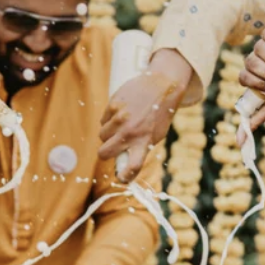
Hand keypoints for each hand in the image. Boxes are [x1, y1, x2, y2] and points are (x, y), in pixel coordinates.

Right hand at [97, 59, 189, 180]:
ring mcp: (120, 118)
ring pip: (102, 135)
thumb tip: (121, 163)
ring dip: (108, 134)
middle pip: (104, 153)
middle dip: (105, 153)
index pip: (133, 166)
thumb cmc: (159, 114)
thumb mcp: (155, 134)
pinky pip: (103, 120)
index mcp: (144, 142)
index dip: (124, 176)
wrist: (162, 85)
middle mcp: (130, 132)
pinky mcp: (113, 105)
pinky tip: (122, 111)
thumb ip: (139, 148)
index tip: (121, 179)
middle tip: (111, 148)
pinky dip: (109, 119)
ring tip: (122, 124)